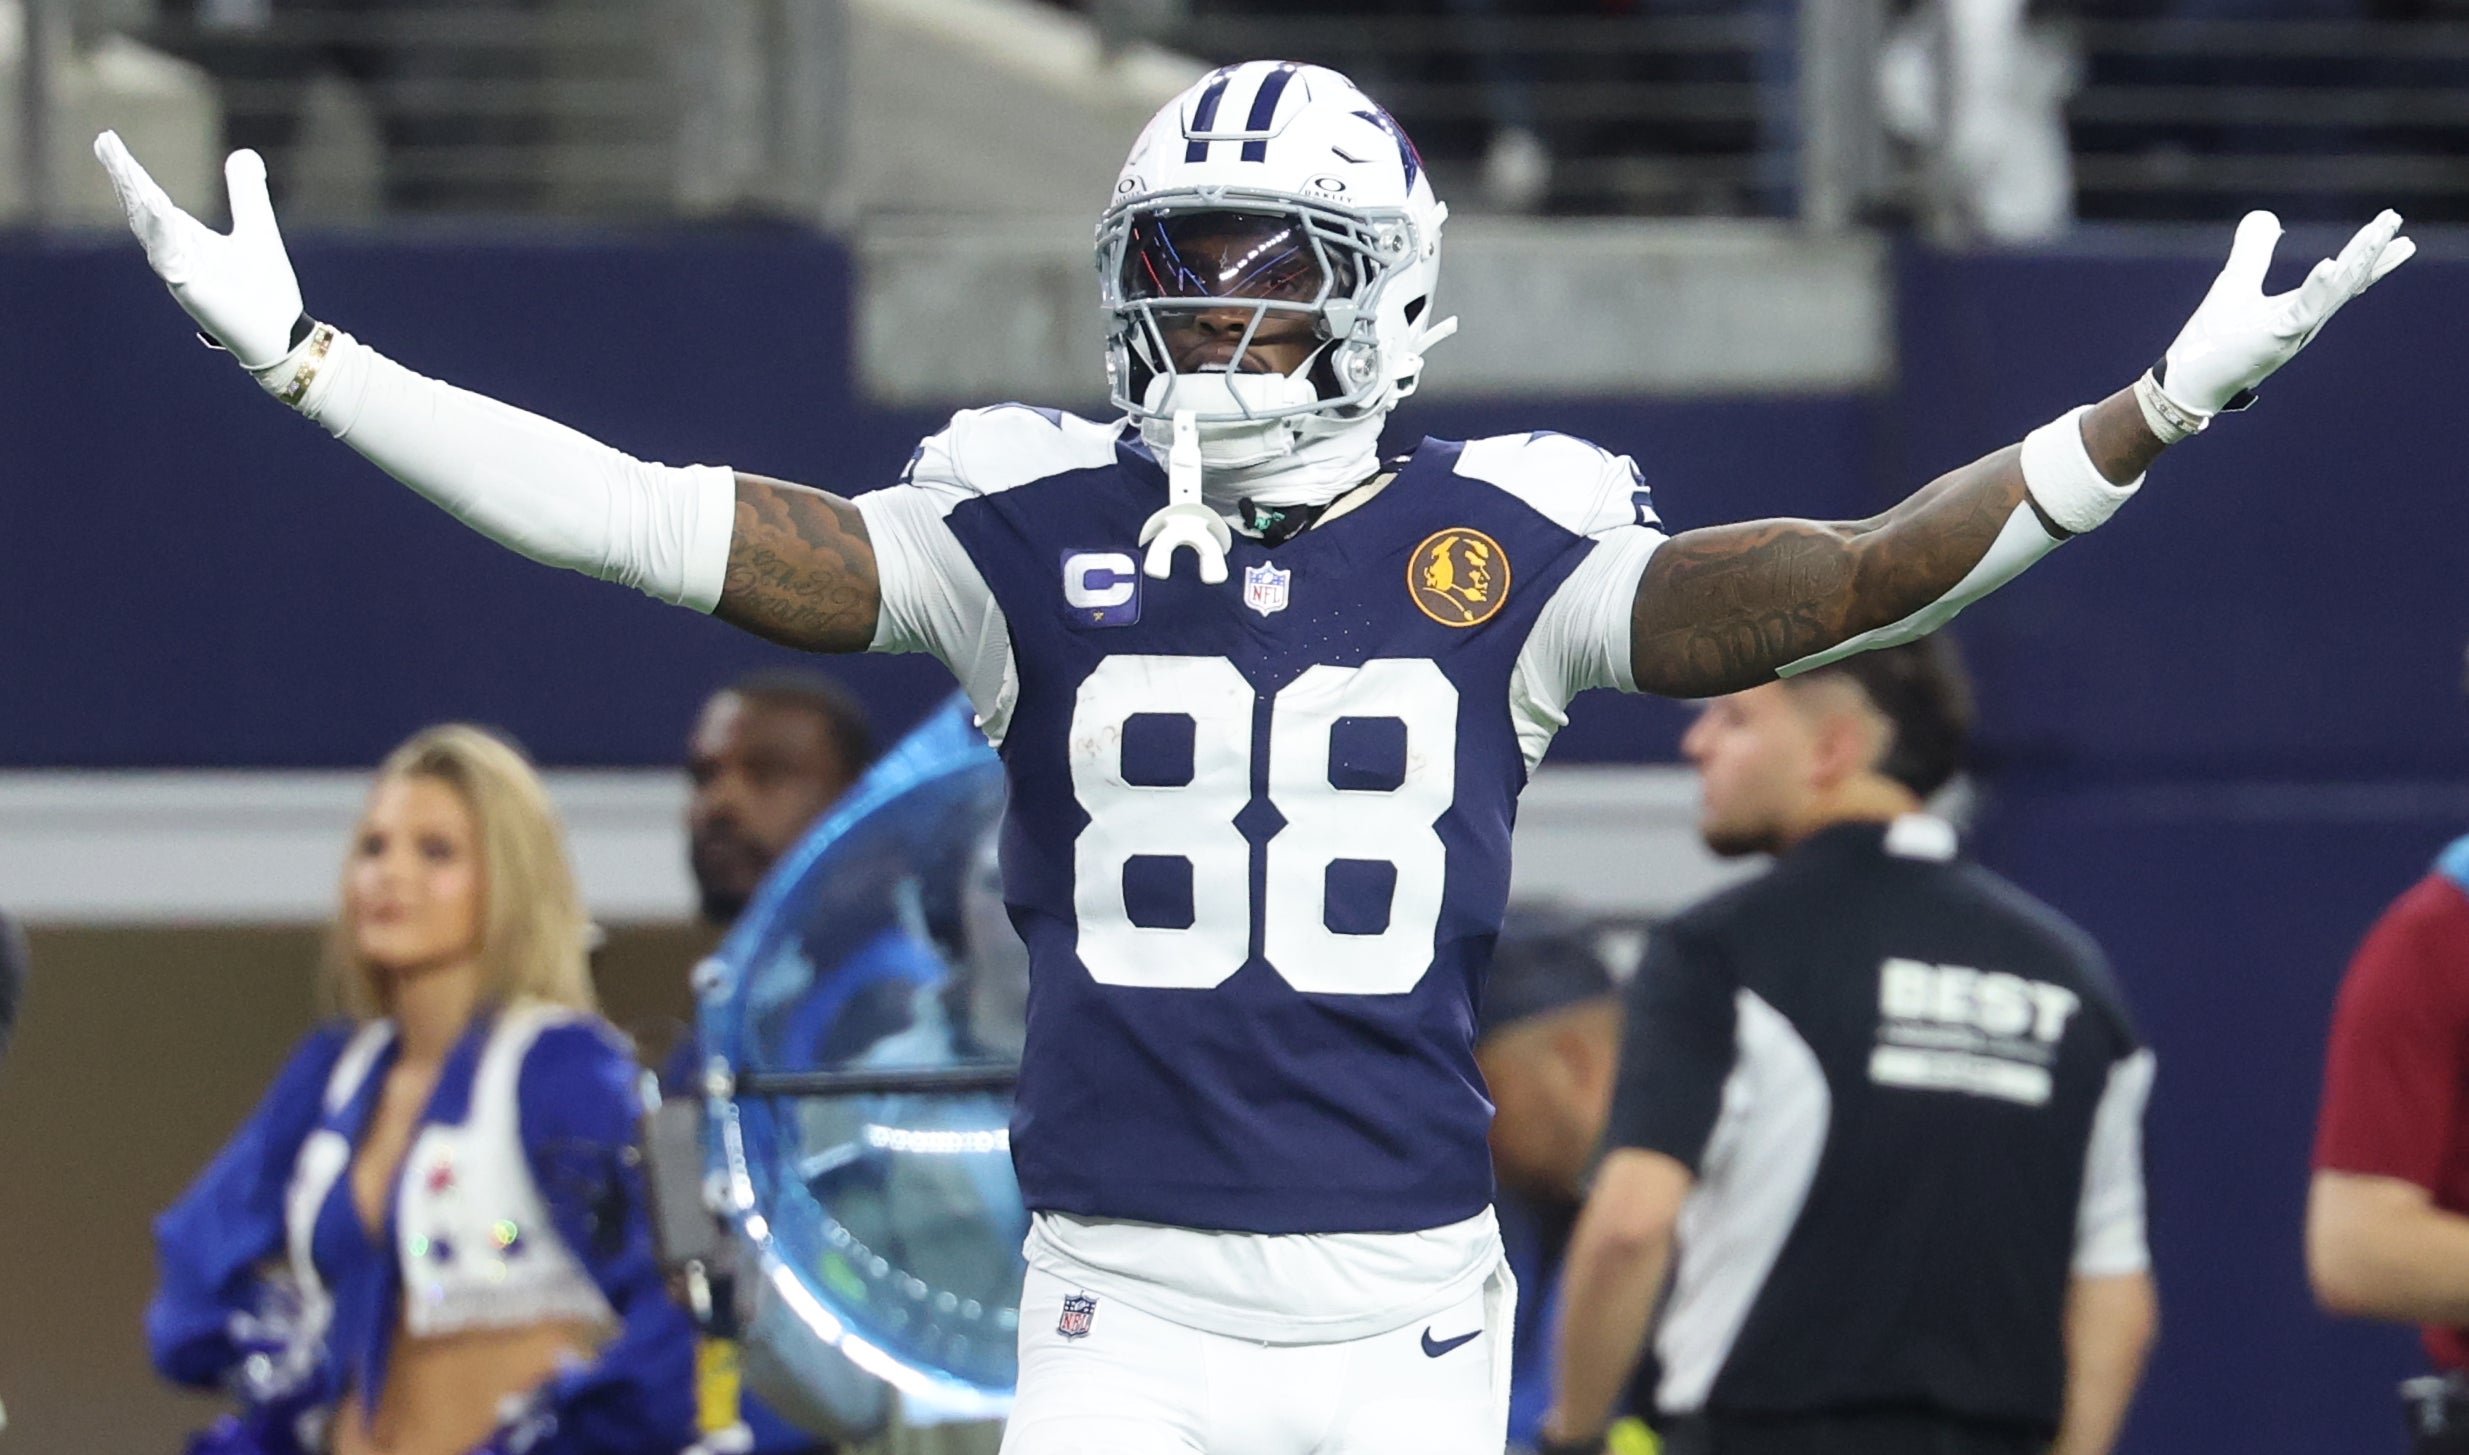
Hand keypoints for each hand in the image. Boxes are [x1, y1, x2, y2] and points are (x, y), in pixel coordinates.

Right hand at [93, 131, 304, 368]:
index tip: (108, 141)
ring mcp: (182, 276)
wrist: (281, 336)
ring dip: (140, 202)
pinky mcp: (194, 294)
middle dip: (125, 179)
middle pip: (142, 212)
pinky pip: (173, 263)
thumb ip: (246, 193)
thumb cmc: (266, 289)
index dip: (130, 172)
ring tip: (126, 169)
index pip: (150, 199)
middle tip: (105, 144)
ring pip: (152, 234)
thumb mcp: (257, 228)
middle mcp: (176, 255)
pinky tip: (161, 212)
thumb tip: (244, 152)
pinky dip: (166, 238)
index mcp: (187, 239)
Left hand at [2156, 208, 2413, 416]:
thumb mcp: (2235, 283)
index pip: (2344, 276)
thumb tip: (2266, 216)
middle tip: (2395, 219)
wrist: (2188, 385)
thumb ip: (2253, 251)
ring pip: (2335, 292)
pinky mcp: (2272, 342)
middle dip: (2374, 250)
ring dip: (2358, 260)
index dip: (2370, 252)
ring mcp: (2292, 333)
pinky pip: (2300, 313)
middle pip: (2349, 281)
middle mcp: (2305, 322)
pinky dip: (2316, 290)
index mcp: (2301, 309)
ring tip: (2379, 230)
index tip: (2393, 225)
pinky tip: (2328, 265)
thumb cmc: (2213, 340)